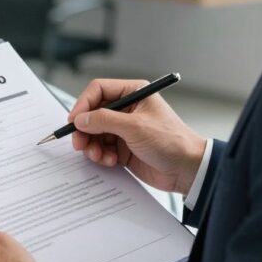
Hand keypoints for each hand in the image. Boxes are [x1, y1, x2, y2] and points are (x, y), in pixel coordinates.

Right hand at [69, 78, 206, 194]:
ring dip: (92, 146)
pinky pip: (101, 148)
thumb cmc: (171, 142)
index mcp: (134, 93)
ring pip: (94, 133)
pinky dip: (100, 156)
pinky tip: (110, 162)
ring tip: (99, 156)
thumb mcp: (135, 127)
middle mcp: (127, 108)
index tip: (74, 121)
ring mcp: (124, 129)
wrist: (188, 170)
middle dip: (84, 129)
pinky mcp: (122, 147)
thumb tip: (80, 119)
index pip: (99, 90)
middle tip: (79, 144)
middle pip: (92, 113)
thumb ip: (104, 120)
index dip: (83, 104)